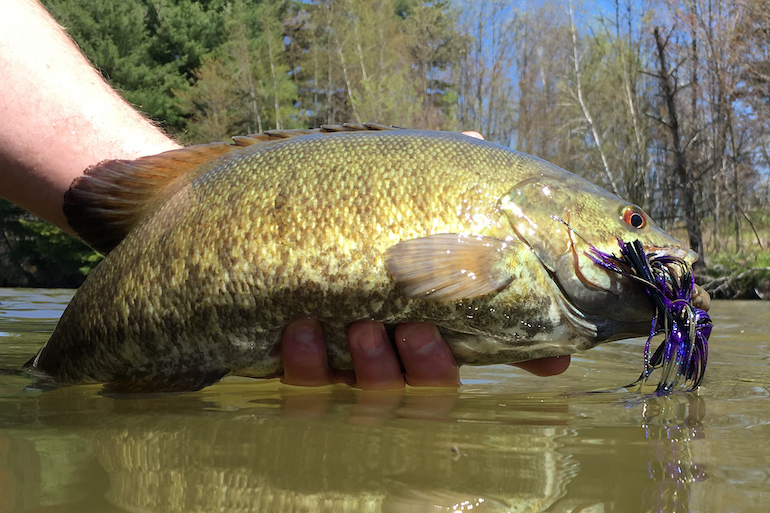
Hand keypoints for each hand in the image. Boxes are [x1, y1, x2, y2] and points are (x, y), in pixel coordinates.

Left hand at [279, 129, 570, 389]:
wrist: (265, 245)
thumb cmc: (345, 227)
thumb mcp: (393, 205)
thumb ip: (430, 185)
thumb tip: (476, 144)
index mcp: (429, 321)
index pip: (491, 347)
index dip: (524, 362)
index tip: (552, 362)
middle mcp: (396, 357)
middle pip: (430, 391)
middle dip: (428, 365)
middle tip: (414, 326)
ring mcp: (348, 372)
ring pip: (376, 396)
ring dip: (373, 367)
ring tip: (359, 326)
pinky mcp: (302, 377)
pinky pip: (309, 392)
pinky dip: (307, 366)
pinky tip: (300, 330)